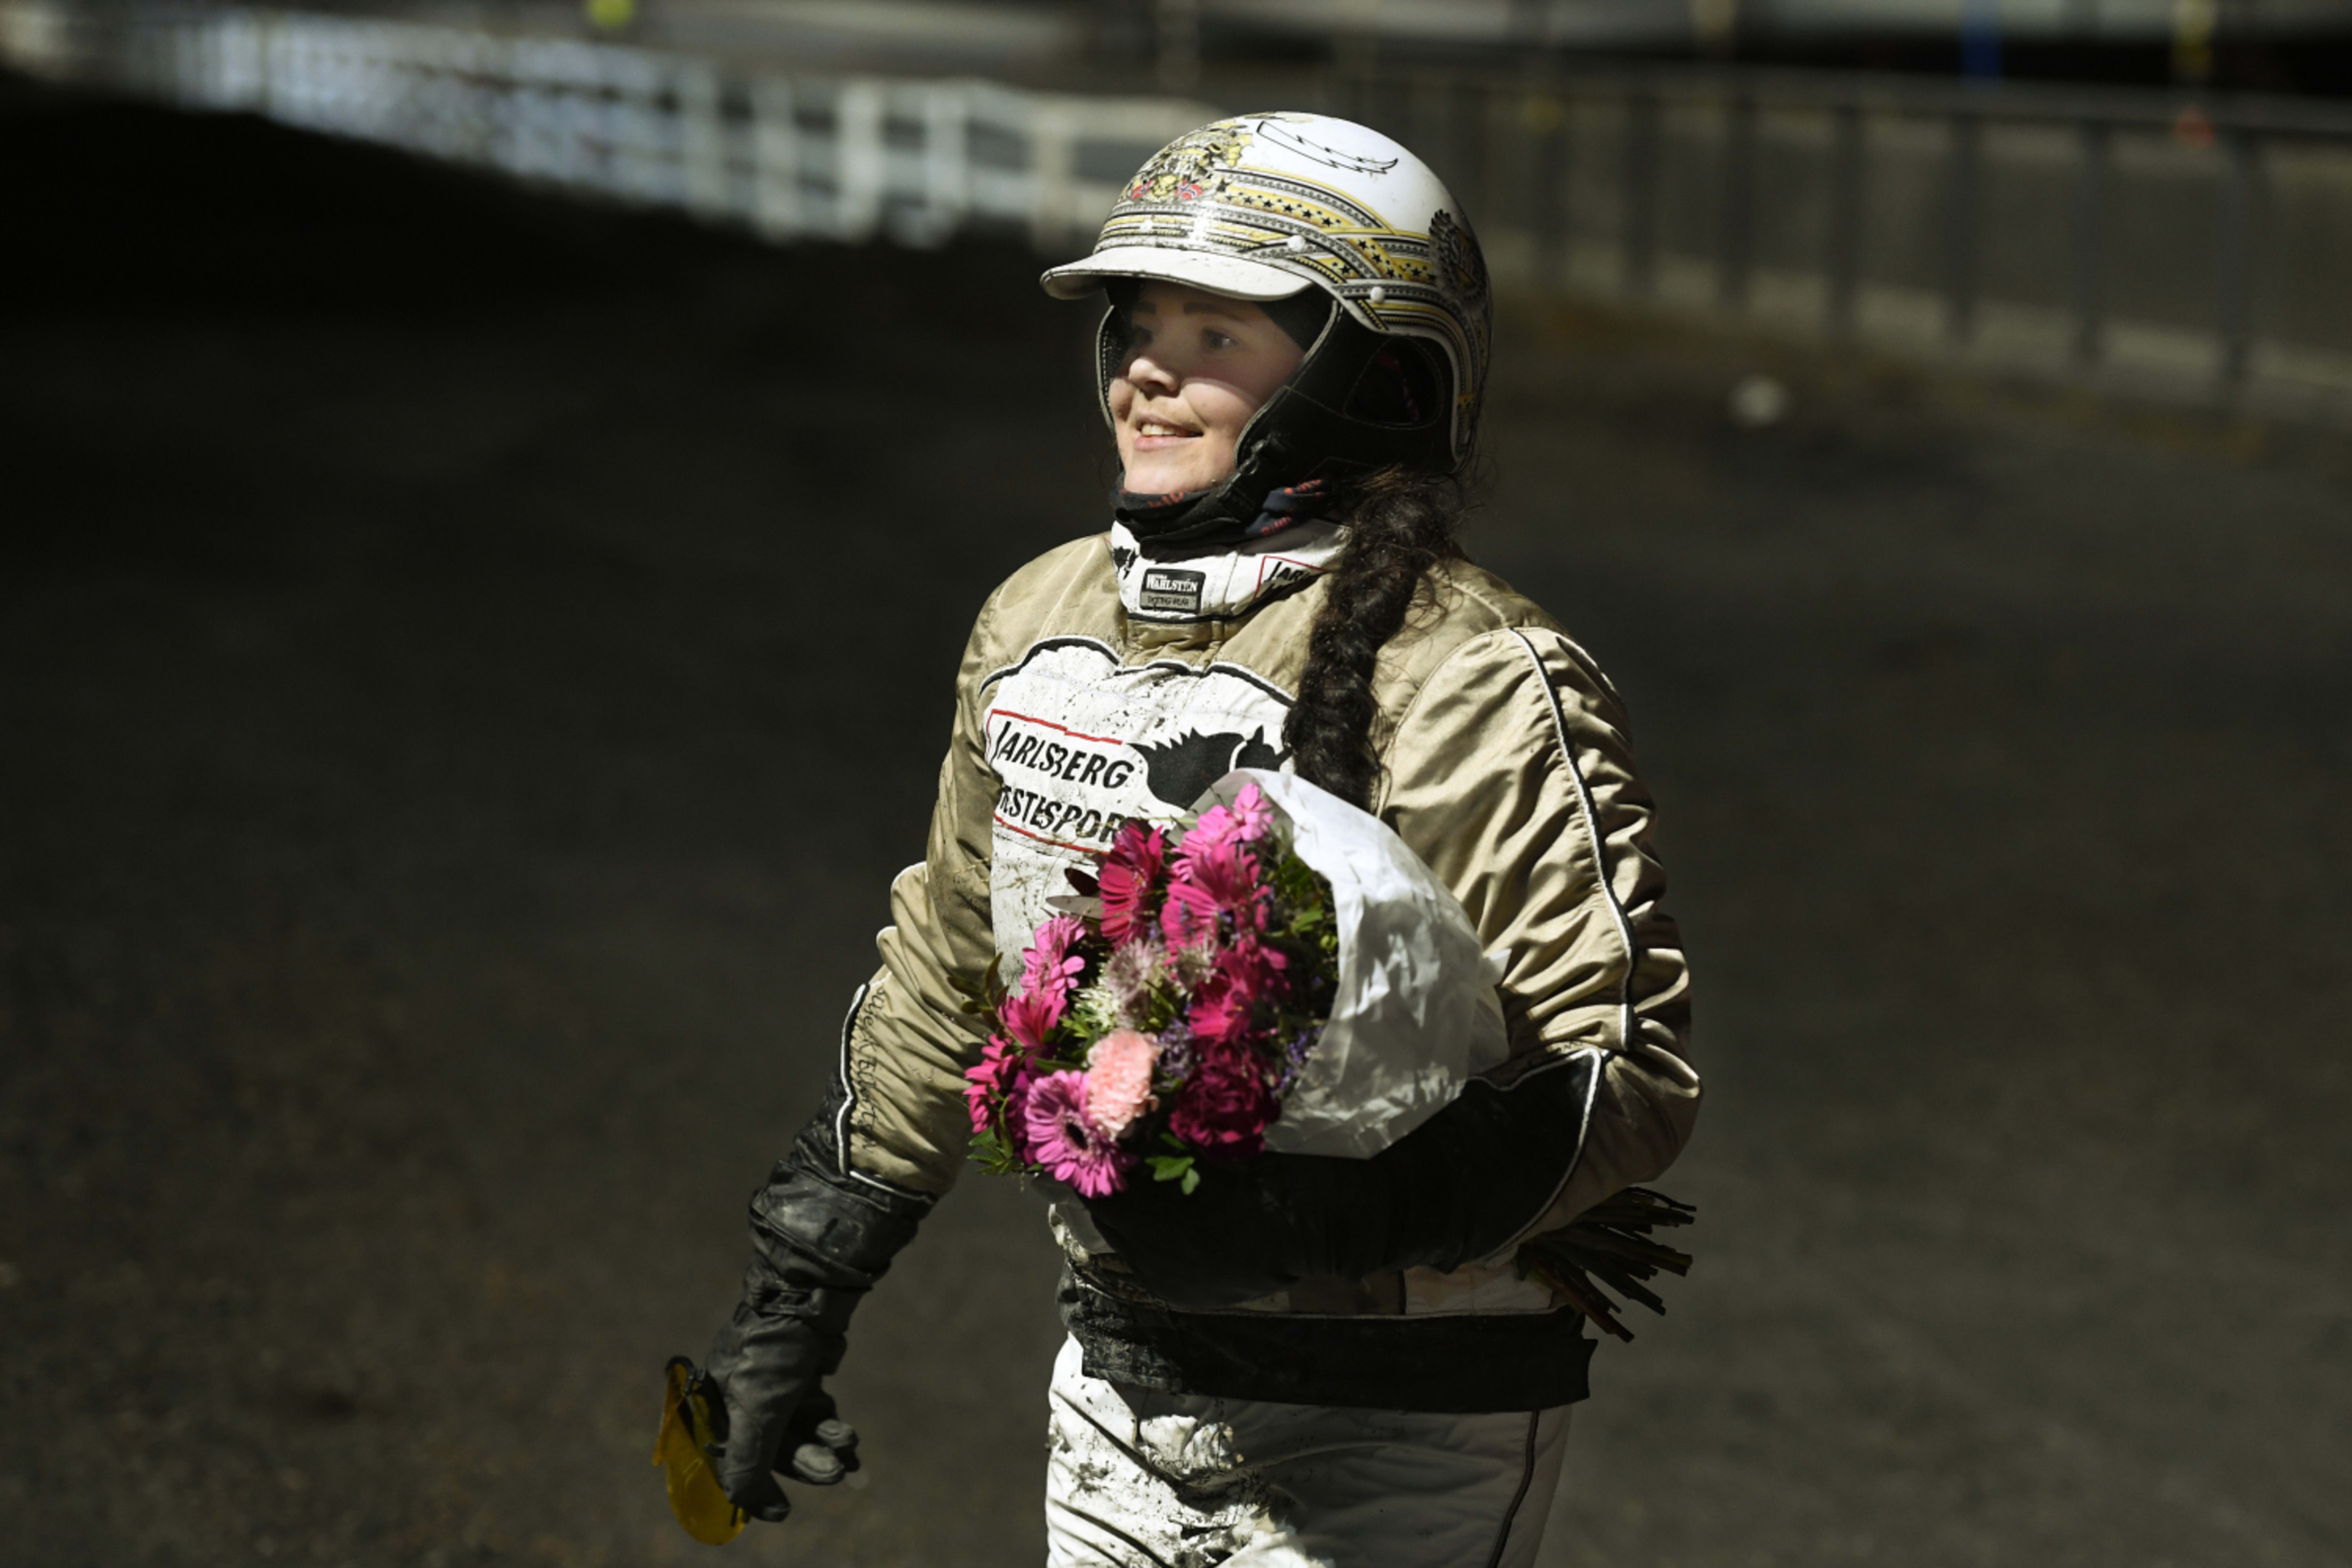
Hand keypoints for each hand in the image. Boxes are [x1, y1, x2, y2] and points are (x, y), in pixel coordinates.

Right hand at [705, 1334, 859, 1522]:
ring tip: (849, 1444)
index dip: (757, 1490)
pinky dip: (833, 1432)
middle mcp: (742, 1399)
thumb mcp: (757, 1410)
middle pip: (774, 1450)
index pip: (733, 1461)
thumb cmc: (773, 1352)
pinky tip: (850, 1440)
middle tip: (834, 1473)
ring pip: (800, 1435)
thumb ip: (748, 1461)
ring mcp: (775, 1388)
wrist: (809, 1296)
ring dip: (825, 1448)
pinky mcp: (803, 1378)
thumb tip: (746, 1504)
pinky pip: (818, 1418)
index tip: (782, 1512)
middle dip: (806, 1463)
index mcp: (717, 1405)